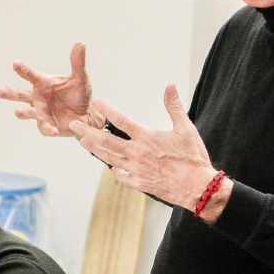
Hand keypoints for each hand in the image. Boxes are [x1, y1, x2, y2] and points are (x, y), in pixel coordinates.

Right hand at [0, 42, 97, 136]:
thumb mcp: (80, 78)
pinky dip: (48, 129)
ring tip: (18, 112)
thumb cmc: (78, 95)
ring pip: (27, 113)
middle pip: (19, 95)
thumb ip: (77, 62)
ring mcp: (40, 112)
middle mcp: (37, 97)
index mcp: (42, 83)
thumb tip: (80, 43)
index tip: (16, 63)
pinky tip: (53, 130)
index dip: (22, 69)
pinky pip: (45, 128)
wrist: (86, 115)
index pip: (29, 74)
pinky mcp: (47, 125)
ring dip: (22, 113)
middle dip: (9, 93)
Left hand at [70, 86, 219, 211]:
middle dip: (88, 131)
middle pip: (106, 141)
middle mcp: (137, 154)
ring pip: (109, 158)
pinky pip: (121, 176)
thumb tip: (170, 86)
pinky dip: (113, 169)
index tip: (95, 102)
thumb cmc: (193, 157)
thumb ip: (174, 106)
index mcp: (147, 138)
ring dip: (94, 149)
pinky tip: (109, 164)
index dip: (107, 110)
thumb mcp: (186, 128)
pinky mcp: (139, 184)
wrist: (199, 187)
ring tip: (82, 141)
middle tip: (74, 124)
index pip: (122, 121)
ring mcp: (136, 170)